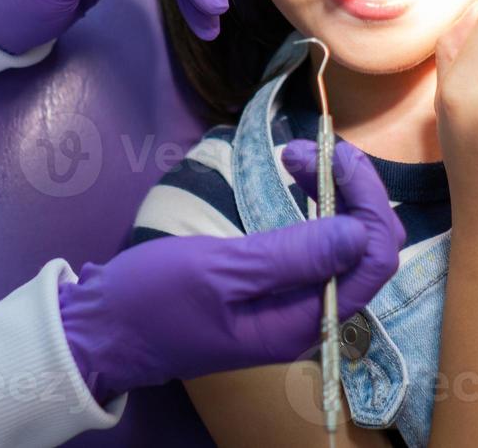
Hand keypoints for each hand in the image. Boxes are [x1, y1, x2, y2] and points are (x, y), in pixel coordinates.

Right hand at [57, 140, 402, 402]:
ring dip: (332, 194)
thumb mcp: (221, 271)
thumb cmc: (154, 299)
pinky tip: (293, 180)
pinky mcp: (272, 289)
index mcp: (302, 321)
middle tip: (311, 147)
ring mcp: (290, 303)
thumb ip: (292, 255)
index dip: (368, 203)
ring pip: (341, 244)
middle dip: (352, 191)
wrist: (104, 329)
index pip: (373, 261)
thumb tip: (359, 232)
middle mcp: (307, 316)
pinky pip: (313, 246)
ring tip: (295, 155)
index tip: (335, 155)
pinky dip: (312, 207)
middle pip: (364, 250)